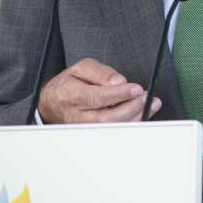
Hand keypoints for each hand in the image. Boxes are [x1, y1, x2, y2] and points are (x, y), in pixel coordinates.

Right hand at [37, 58, 160, 123]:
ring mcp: (84, 128)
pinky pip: (113, 131)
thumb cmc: (68, 84)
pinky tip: (142, 113)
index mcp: (71, 94)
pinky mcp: (92, 134)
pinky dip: (131, 123)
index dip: (119, 94)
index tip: (136, 89)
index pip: (96, 97)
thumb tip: (119, 82)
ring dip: (135, 117)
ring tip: (150, 104)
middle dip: (131, 108)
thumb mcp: (81, 68)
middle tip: (146, 97)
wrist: (52, 103)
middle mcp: (76, 115)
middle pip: (106, 118)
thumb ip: (101, 72)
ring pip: (112, 128)